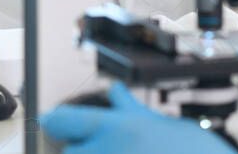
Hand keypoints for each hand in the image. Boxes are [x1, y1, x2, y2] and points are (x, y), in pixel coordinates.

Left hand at [41, 83, 235, 153]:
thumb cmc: (188, 150)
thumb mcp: (156, 123)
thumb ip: (128, 106)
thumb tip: (114, 90)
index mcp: (116, 127)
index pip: (62, 120)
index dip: (53, 120)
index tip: (50, 121)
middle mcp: (107, 152)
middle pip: (69, 153)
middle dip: (80, 151)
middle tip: (105, 148)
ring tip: (121, 153)